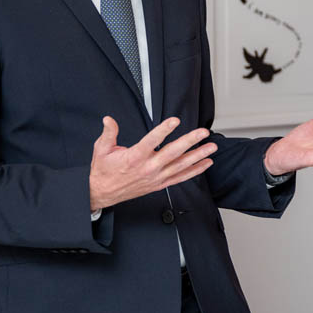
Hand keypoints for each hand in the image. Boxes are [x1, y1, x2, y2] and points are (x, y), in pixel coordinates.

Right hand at [89, 116, 215, 210]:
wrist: (102, 193)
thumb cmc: (104, 171)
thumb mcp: (101, 149)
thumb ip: (109, 133)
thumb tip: (109, 120)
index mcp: (134, 157)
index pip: (151, 141)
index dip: (164, 130)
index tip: (175, 121)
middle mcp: (148, 168)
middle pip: (172, 153)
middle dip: (190, 141)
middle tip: (202, 132)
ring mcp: (156, 177)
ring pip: (181, 166)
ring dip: (198, 156)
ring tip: (211, 147)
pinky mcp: (160, 184)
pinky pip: (181, 178)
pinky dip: (195, 171)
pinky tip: (205, 163)